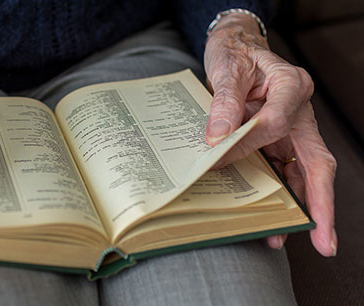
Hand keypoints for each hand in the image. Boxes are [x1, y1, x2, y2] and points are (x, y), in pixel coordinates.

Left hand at [204, 13, 336, 255]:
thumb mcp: (227, 70)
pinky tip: (266, 214)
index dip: (246, 144)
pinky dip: (276, 192)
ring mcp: (292, 127)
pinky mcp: (279, 138)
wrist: (237, 47)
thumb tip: (218, 140)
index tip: (217, 157)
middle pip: (316, 161)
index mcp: (291, 86)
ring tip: (282, 237)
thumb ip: (224, 102)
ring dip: (297, 206)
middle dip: (320, 202)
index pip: (276, 122)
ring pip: (302, 172)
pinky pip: (282, 169)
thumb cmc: (235, 54)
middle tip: (323, 241)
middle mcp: (299, 111)